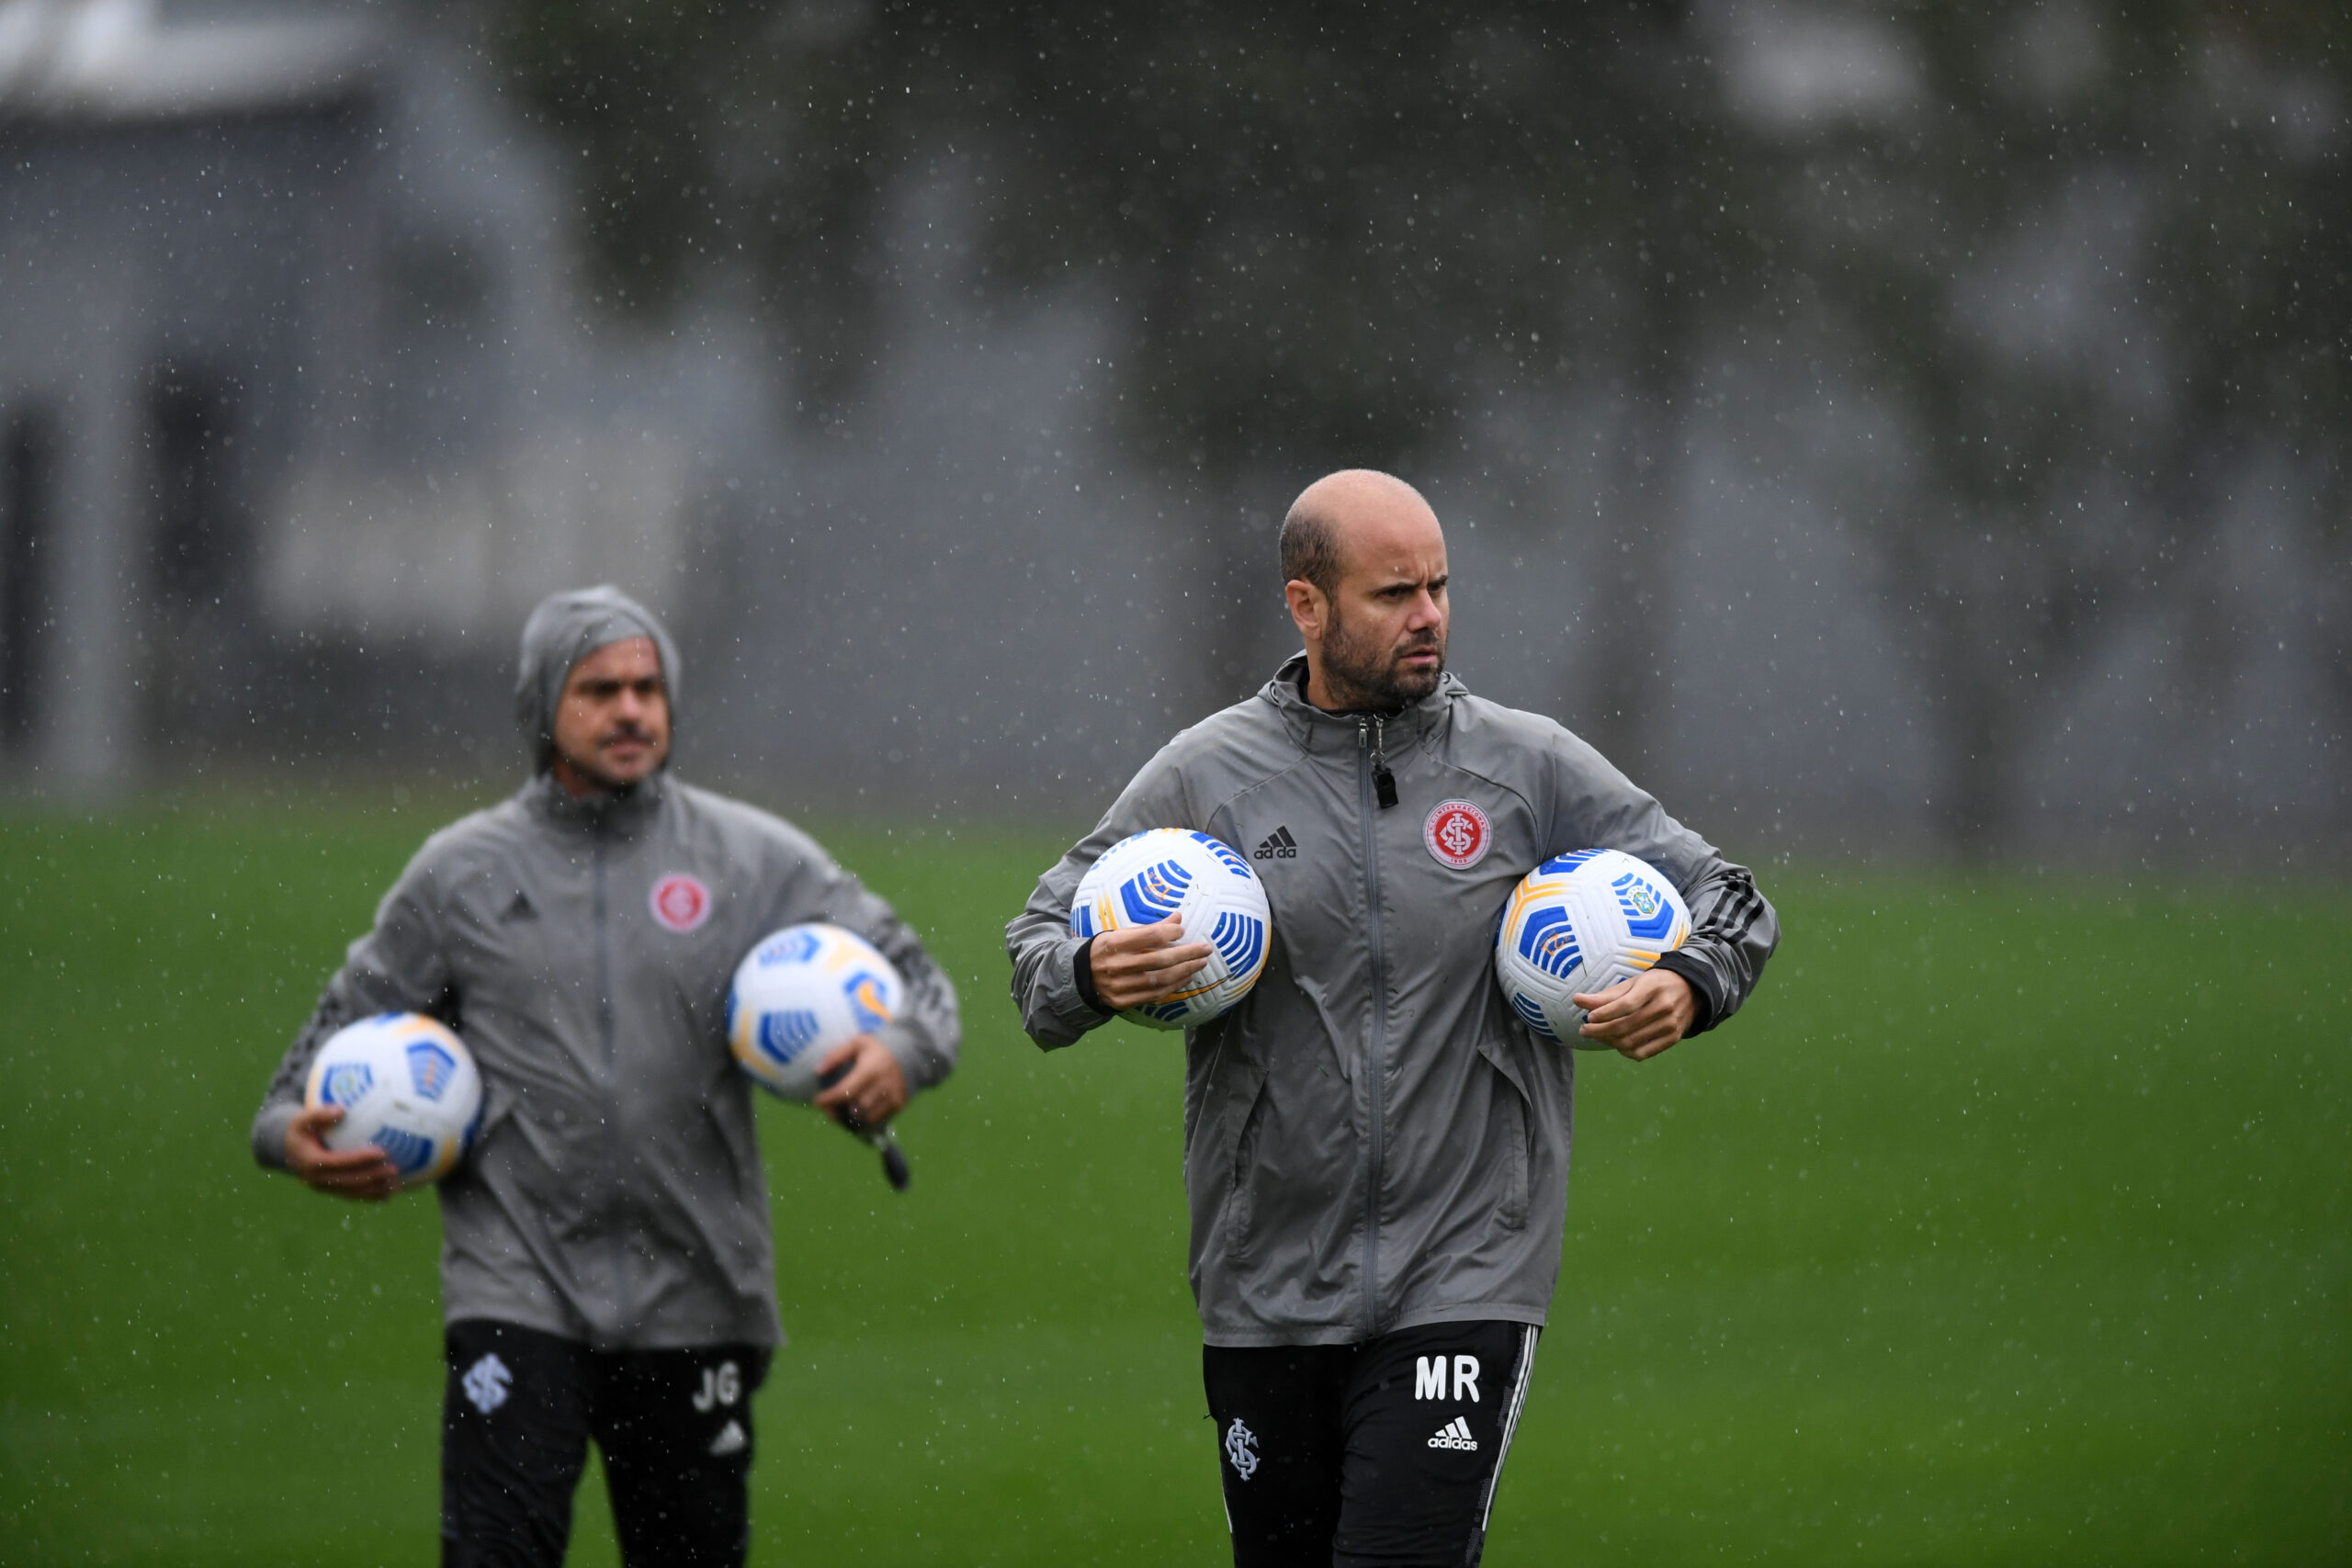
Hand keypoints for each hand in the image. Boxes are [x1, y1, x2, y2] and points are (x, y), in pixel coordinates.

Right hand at [285, 1104, 400, 1200]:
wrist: (290, 1151)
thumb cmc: (301, 1131)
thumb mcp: (302, 1119)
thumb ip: (319, 1114)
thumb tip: (341, 1110)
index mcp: (311, 1163)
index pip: (339, 1163)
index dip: (360, 1160)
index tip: (382, 1153)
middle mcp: (318, 1180)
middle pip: (349, 1182)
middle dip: (372, 1178)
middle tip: (395, 1169)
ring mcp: (326, 1188)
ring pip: (353, 1193)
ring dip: (375, 1191)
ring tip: (397, 1185)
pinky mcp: (333, 1192)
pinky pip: (354, 1195)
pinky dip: (373, 1196)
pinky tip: (391, 1191)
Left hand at [813, 1035, 908, 1129]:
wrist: (910, 1052)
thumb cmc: (877, 1048)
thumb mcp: (856, 1043)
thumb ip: (836, 1055)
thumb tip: (818, 1071)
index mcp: (870, 1069)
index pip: (845, 1091)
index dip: (828, 1099)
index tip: (817, 1100)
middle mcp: (883, 1085)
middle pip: (855, 1107)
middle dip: (837, 1110)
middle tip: (828, 1108)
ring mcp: (893, 1096)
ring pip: (866, 1116)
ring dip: (850, 1116)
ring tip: (840, 1111)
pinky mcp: (898, 1104)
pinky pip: (877, 1119)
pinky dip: (864, 1119)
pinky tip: (856, 1112)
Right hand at [1088, 916, 1213, 1010]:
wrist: (1081, 978)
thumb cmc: (1106, 951)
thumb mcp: (1119, 934)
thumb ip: (1148, 929)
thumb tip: (1178, 918)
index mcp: (1113, 944)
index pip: (1148, 936)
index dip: (1169, 932)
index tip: (1182, 930)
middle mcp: (1117, 966)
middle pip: (1159, 959)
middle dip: (1186, 954)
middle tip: (1205, 949)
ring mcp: (1121, 986)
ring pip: (1160, 979)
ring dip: (1185, 971)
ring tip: (1200, 962)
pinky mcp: (1125, 1001)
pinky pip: (1156, 995)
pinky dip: (1174, 986)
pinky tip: (1186, 977)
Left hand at [1574, 969, 1696, 1060]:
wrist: (1691, 990)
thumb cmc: (1655, 985)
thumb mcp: (1633, 983)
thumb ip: (1607, 995)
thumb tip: (1578, 1000)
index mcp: (1653, 988)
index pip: (1626, 1005)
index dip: (1605, 1014)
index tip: (1589, 1018)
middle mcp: (1664, 1007)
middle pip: (1626, 1026)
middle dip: (1600, 1031)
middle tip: (1584, 1030)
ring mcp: (1670, 1025)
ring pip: (1632, 1042)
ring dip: (1609, 1042)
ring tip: (1597, 1036)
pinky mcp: (1673, 1038)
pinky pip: (1643, 1053)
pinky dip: (1625, 1052)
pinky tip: (1615, 1044)